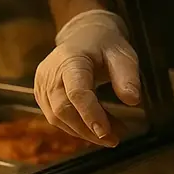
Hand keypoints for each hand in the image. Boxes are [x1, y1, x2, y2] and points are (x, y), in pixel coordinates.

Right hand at [33, 9, 140, 146]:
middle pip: (62, 109)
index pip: (76, 91)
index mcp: (71, 58)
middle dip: (88, 129)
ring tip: (111, 134)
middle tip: (114, 139)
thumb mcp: (122, 54)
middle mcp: (50, 71)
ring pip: (57, 118)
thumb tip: (133, 100)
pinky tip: (94, 127)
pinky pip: (55, 117)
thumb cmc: (104, 45)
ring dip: (84, 131)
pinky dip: (75, 126)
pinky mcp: (41, 93)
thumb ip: (127, 75)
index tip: (106, 133)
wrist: (82, 35)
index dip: (90, 114)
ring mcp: (42, 83)